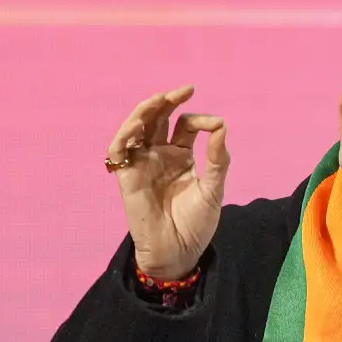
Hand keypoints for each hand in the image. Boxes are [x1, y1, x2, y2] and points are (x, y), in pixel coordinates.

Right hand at [106, 85, 230, 280]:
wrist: (179, 252)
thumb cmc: (196, 224)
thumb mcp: (213, 189)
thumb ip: (217, 159)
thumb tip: (222, 126)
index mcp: (181, 156)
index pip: (185, 126)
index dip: (200, 120)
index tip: (216, 125)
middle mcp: (159, 155)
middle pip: (158, 119)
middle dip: (169, 101)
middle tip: (185, 89)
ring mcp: (142, 164)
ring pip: (137, 128)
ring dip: (145, 111)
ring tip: (160, 99)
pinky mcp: (127, 177)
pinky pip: (119, 150)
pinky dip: (125, 135)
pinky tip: (137, 125)